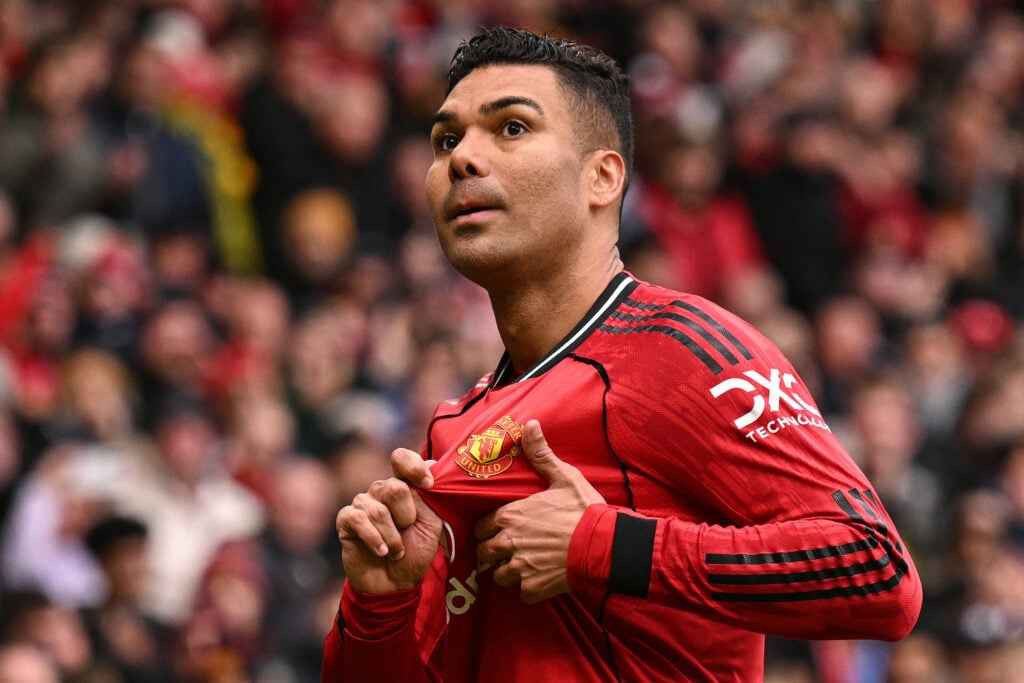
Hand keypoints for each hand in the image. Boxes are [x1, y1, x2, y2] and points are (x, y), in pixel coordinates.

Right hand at [335, 448, 441, 593]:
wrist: (394, 584)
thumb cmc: (415, 552)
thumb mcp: (432, 526)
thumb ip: (431, 498)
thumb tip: (430, 466)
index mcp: (403, 485)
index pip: (401, 459)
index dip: (414, 467)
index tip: (429, 484)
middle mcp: (381, 489)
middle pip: (394, 488)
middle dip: (407, 517)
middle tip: (407, 532)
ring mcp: (362, 503)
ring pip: (378, 510)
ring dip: (393, 537)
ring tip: (397, 551)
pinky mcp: (346, 520)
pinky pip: (358, 519)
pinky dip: (375, 539)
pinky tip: (382, 551)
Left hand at [474, 420, 604, 603]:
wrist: (605, 543)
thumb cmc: (583, 509)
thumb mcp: (563, 476)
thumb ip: (541, 455)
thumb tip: (529, 424)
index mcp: (510, 515)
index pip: (480, 527)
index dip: (488, 529)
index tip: (497, 529)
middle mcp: (509, 542)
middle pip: (484, 553)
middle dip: (492, 552)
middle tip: (507, 549)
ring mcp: (520, 567)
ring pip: (499, 576)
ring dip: (508, 571)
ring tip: (524, 565)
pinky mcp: (535, 587)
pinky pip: (522, 593)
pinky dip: (529, 588)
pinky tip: (541, 578)